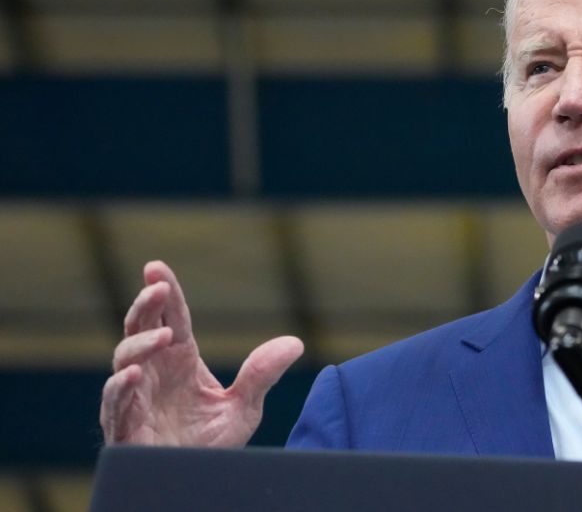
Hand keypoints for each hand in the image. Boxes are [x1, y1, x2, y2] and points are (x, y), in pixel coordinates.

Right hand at [100, 261, 304, 446]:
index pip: (170, 318)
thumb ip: (261, 374)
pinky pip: (116, 403)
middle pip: (140, 328)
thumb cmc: (209, 443)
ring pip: (125, 359)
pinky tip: (136, 375)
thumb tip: (296, 343)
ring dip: (141, 344)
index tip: (156, 268)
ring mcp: (135, 397)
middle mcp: (154, 372)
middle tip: (156, 286)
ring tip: (164, 338)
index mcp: (180, 360)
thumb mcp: (243, 407)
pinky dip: (122, 387)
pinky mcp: (123, 426)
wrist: (193, 483)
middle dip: (145, 306)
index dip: (164, 293)